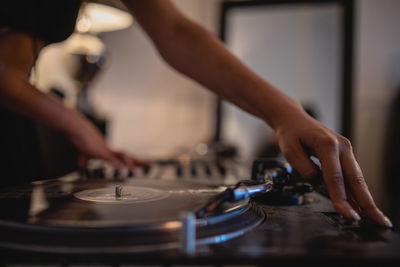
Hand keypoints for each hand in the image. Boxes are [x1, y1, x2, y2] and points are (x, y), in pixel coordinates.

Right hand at [65, 113, 149, 171]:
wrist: (76, 128)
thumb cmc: (80, 139)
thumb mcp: (83, 156)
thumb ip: (84, 166)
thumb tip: (83, 176)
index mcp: (108, 152)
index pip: (124, 157)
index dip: (133, 161)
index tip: (142, 165)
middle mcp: (110, 150)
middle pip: (129, 156)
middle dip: (140, 161)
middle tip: (152, 165)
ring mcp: (107, 150)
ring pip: (124, 157)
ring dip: (131, 165)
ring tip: (138, 174)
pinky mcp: (101, 152)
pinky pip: (112, 160)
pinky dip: (119, 166)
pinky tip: (124, 173)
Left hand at [275, 110, 391, 226]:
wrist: (293, 119)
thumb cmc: (291, 133)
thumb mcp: (291, 152)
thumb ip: (307, 171)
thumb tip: (322, 187)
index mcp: (327, 145)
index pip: (335, 178)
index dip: (342, 200)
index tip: (349, 215)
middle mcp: (342, 146)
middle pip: (356, 179)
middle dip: (367, 203)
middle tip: (378, 221)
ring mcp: (346, 149)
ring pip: (357, 178)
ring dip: (365, 199)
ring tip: (374, 217)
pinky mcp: (345, 154)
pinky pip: (351, 174)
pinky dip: (357, 190)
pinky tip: (361, 204)